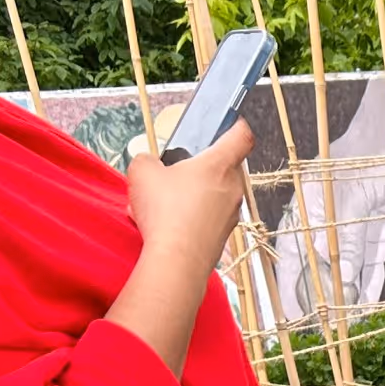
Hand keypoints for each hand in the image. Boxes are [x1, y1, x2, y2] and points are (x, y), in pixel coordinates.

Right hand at [125, 115, 252, 272]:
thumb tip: (151, 167)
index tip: (227, 123)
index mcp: (220, 164)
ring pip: (214, 194)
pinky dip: (191, 217)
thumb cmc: (165, 212)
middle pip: (224, 167)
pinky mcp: (223, 236)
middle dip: (202, 165)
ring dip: (194, 193)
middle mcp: (233, 188)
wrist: (176, 261)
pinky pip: (208, 218)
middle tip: (177, 169)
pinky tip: (166, 225)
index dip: (236, 125)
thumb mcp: (142, 171)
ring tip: (164, 202)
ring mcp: (231, 215)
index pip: (242, 136)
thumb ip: (148, 161)